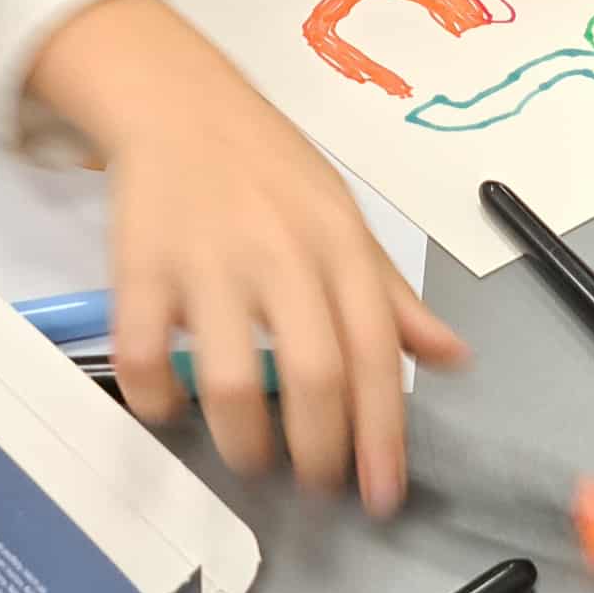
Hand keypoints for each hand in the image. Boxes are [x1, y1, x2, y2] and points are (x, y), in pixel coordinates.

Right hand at [26, 0, 465, 513]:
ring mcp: (207, 262)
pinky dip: (156, 401)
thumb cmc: (268, 166)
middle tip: (315, 486)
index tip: (382, 493)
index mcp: (339, 246)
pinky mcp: (140, 266)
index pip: (377, 354)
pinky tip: (171, 410)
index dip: (383, 434)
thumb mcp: (344, 217)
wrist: (178, 99)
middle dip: (319, 454)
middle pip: (314, 377)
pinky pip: (142, 356)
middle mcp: (281, 256)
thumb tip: (453, 356)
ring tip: (251, 458)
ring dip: (244, 443)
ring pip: (232, 381)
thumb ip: (392, 295)